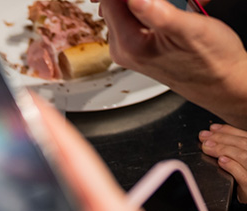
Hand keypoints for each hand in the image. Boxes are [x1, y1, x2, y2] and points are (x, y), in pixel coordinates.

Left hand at [96, 0, 246, 127]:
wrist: (221, 83)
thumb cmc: (211, 61)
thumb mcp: (189, 31)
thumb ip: (158, 14)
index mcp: (129, 44)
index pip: (110, 2)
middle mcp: (122, 48)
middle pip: (115, 5)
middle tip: (168, 2)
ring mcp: (128, 49)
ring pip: (125, 10)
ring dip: (148, 2)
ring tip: (174, 5)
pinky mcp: (137, 47)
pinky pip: (135, 18)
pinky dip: (151, 8)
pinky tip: (171, 10)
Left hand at [200, 123, 246, 202]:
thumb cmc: (246, 180)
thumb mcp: (243, 162)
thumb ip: (234, 149)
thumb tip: (213, 136)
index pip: (244, 136)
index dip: (228, 130)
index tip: (212, 128)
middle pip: (242, 144)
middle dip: (221, 138)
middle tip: (204, 137)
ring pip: (242, 155)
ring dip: (223, 149)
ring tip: (207, 146)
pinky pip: (242, 174)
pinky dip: (232, 165)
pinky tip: (221, 161)